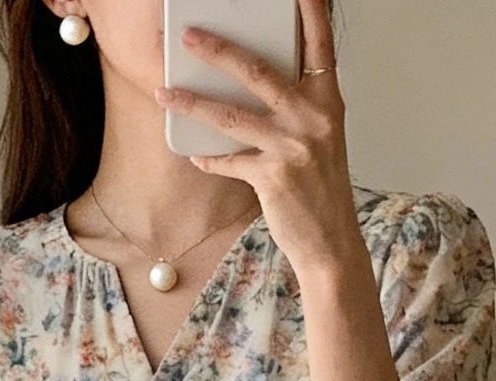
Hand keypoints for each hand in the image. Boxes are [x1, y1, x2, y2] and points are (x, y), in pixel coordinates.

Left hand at [156, 0, 359, 282]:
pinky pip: (229, 160)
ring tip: (164, 93)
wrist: (331, 243)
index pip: (320, 45)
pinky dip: (209, 157)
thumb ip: (295, 107)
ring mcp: (293, 147)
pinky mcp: (273, 178)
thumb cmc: (320, 188)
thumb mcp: (319, 139)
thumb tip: (247, 84)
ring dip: (193, 103)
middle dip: (218, 50)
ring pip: (231, 115)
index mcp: (329, 102)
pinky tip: (195, 153)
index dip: (309, 12)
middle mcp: (314, 118)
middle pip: (258, 71)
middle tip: (188, 35)